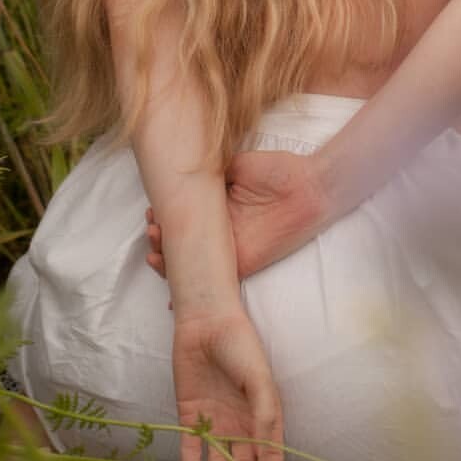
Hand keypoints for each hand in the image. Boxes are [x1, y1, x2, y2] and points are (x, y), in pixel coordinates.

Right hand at [146, 149, 327, 285]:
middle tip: (152, 230)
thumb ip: (212, 172)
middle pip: (181, 244)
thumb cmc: (278, 171)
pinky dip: (192, 288)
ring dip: (167, 263)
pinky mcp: (242, 264)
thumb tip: (185, 172)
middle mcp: (219, 233)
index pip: (183, 219)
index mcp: (217, 209)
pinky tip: (170, 294)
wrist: (309, 186)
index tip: (151, 213)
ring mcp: (229, 250)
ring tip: (155, 252)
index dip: (163, 220)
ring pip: (191, 264)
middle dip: (159, 242)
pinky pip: (214, 281)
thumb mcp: (238, 166)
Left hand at [172, 308, 284, 460]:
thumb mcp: (260, 380)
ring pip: (219, 457)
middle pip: (245, 460)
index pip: (270, 451)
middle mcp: (240, 421)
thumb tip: (265, 451)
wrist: (206, 324)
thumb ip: (265, 414)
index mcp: (263, 413)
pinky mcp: (190, 417)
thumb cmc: (240, 347)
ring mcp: (215, 421)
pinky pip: (192, 448)